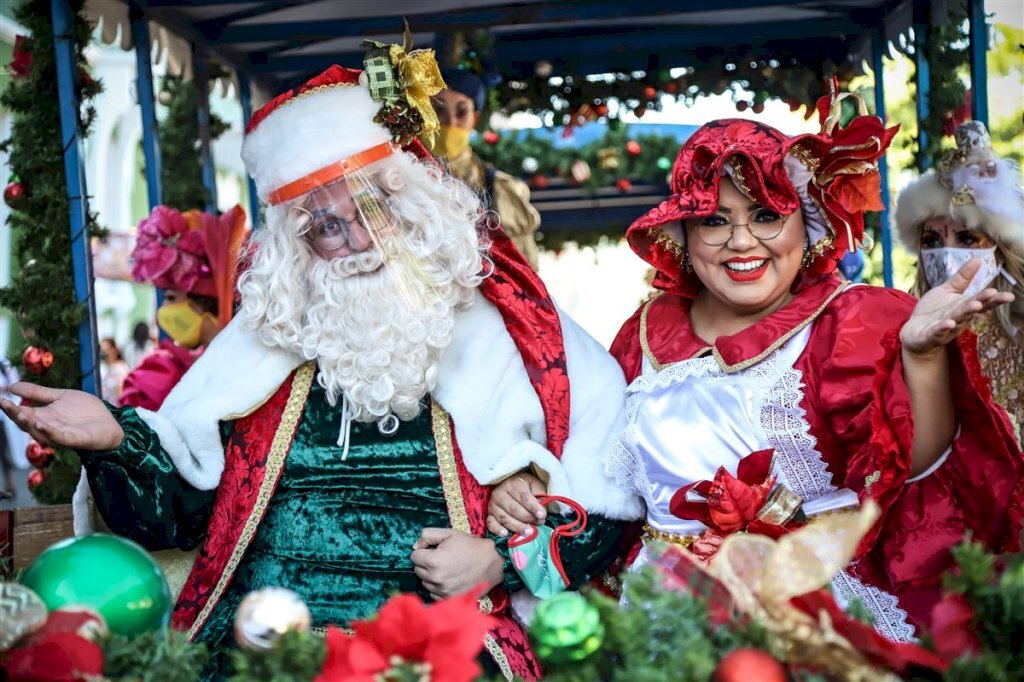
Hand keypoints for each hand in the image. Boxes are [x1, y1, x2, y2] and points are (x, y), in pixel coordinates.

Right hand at [0, 382, 123, 450]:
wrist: (109, 421)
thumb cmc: (85, 411)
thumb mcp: (61, 396)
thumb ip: (38, 393)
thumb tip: (12, 386)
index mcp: (44, 416)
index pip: (22, 413)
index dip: (10, 407)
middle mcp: (48, 427)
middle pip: (27, 423)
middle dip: (15, 415)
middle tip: (5, 405)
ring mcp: (61, 435)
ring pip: (40, 432)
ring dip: (29, 423)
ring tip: (20, 414)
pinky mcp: (74, 440)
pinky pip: (59, 437)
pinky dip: (49, 431)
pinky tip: (41, 424)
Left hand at [410, 528, 503, 599]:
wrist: (493, 563)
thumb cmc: (471, 546)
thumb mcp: (449, 533)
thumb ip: (427, 535)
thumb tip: (415, 547)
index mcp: (433, 561)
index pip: (414, 556)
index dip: (424, 550)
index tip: (435, 549)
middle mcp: (435, 579)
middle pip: (418, 570)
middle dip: (426, 563)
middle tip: (442, 558)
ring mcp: (442, 591)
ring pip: (425, 582)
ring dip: (431, 576)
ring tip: (448, 568)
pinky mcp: (449, 599)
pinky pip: (433, 593)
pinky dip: (438, 587)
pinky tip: (450, 579)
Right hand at [486, 472, 547, 536]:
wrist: (511, 485)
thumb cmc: (527, 487)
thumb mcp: (536, 486)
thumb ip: (541, 497)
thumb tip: (543, 513)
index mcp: (514, 484)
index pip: (524, 497)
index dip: (533, 507)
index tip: (542, 516)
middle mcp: (500, 493)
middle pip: (514, 509)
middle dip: (528, 518)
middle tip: (539, 523)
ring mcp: (493, 504)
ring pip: (504, 518)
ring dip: (517, 526)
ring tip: (528, 532)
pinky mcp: (489, 514)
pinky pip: (491, 523)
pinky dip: (497, 529)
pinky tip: (505, 534)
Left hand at [901, 258, 1013, 355]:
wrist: (914, 333)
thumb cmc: (934, 311)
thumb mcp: (947, 290)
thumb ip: (962, 278)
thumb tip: (978, 259)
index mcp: (963, 307)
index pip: (982, 302)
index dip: (994, 299)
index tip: (1009, 295)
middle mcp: (958, 318)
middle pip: (971, 309)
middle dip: (981, 301)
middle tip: (993, 293)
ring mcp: (945, 328)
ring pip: (957, 320)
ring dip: (966, 313)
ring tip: (975, 305)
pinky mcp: (930, 335)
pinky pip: (937, 332)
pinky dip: (942, 328)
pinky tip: (948, 323)